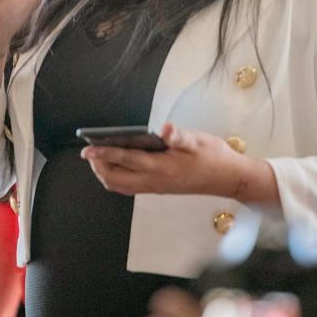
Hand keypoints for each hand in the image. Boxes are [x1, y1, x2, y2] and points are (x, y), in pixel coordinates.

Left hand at [81, 123, 276, 201]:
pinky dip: (118, 176)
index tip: (88, 148)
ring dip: (107, 173)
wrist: (228, 178)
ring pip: (120, 186)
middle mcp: (154, 181)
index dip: (104, 153)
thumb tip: (164, 128)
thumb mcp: (197, 140)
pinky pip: (130, 187)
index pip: (125, 160)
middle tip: (91, 151)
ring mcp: (155, 187)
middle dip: (99, 166)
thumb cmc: (213, 156)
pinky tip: (119, 163)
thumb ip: (178, 136)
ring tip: (100, 157)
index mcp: (161, 167)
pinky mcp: (159, 188)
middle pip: (115, 179)